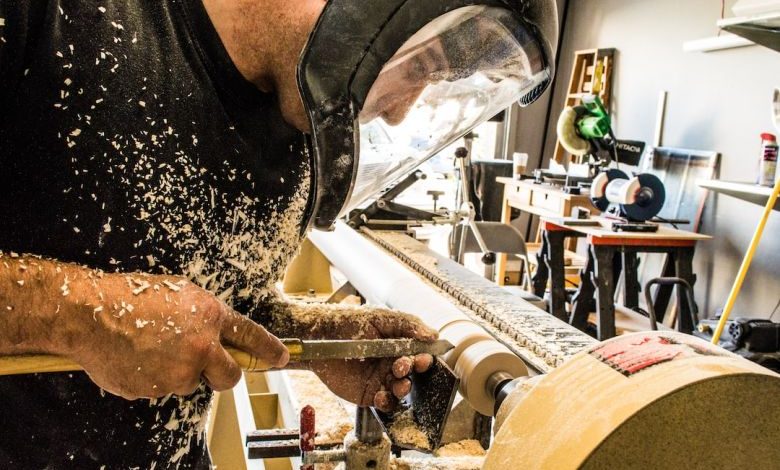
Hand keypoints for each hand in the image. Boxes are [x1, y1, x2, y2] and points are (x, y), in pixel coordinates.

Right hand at [58, 270, 288, 399]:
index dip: (269, 349)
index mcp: (210, 316)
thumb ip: (205, 316)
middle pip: (229, 376)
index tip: (281, 358)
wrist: (91, 314)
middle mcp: (201, 347)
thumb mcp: (181, 294)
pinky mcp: (157, 388)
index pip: (251, 336)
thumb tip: (217, 333)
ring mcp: (179, 371)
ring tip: (153, 349)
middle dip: (223, 375)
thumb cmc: (132, 297)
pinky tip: (138, 358)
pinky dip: (153, 379)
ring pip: (190, 382)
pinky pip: (162, 388)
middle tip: (206, 367)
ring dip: (178, 373)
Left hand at [294, 306, 437, 411]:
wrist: (320, 336)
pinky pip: (385, 403)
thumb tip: (433, 334)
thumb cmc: (350, 322)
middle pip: (412, 373)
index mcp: (398, 345)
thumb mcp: (381, 318)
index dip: (424, 358)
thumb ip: (408, 324)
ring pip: (402, 390)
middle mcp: (392, 363)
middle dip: (413, 371)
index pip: (419, 354)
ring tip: (399, 383)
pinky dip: (388, 403)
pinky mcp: (368, 393)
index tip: (424, 358)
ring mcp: (381, 379)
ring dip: (404, 388)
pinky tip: (382, 396)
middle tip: (403, 365)